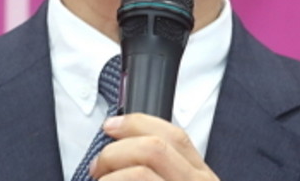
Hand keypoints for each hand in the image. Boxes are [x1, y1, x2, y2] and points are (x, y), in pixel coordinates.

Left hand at [91, 114, 218, 180]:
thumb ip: (166, 170)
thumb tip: (125, 150)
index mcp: (201, 177)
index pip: (175, 136)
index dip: (137, 123)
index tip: (110, 125)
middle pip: (154, 149)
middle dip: (116, 151)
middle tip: (98, 167)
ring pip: (140, 173)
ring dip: (109, 177)